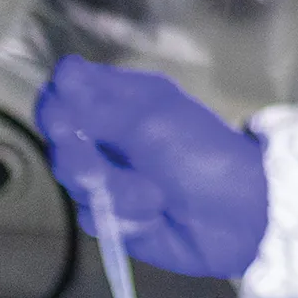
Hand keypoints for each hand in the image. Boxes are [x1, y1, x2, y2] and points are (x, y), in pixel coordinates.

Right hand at [35, 56, 268, 277]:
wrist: (241, 216)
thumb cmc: (203, 155)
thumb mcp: (153, 123)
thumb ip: (99, 107)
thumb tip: (60, 76)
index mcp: (120, 98)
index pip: (64, 89)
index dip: (56, 106)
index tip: (68, 124)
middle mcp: (108, 133)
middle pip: (57, 139)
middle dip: (81, 159)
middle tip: (104, 170)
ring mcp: (109, 175)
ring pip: (72, 181)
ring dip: (114, 192)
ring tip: (154, 197)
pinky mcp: (114, 216)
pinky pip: (91, 217)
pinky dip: (124, 220)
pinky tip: (154, 219)